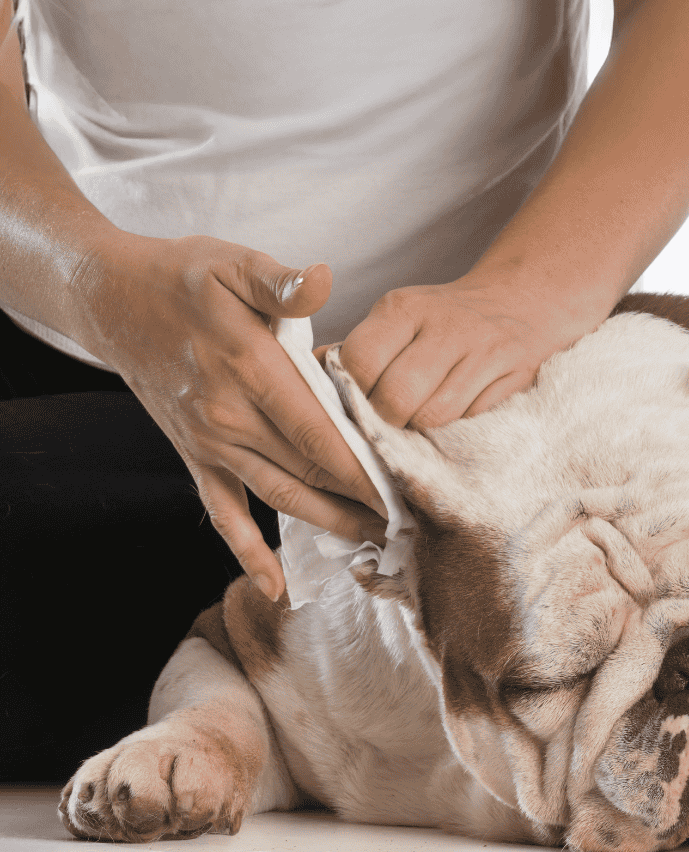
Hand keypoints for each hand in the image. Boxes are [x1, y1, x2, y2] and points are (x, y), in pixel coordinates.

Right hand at [74, 231, 388, 600]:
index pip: (320, 433)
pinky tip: (276, 587)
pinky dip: (248, 553)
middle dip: (363, 502)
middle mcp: (229, 417)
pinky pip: (222, 513)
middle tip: (413, 523)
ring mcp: (210, 443)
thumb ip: (281, 283)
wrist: (112, 299)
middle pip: (309, 473)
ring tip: (377, 543)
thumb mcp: (235, 264)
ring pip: (279, 497)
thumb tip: (321, 280)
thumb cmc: (184, 277)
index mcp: (249, 370)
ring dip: (329, 525)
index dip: (365, 468)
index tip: (408, 490)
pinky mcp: (195, 456)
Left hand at [337, 275, 602, 430]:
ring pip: (433, 417)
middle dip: (386, 421)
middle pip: (395, 398)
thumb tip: (302, 380)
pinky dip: (455, 429)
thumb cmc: (444, 321)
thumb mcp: (397, 319)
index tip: (357, 406)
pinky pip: (470, 421)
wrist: (522, 302)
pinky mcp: (514, 376)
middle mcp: (444, 325)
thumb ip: (354, 350)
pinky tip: (452, 419)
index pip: (360, 363)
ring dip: (420, 430)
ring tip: (418, 423)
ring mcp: (483, 351)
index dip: (352, 395)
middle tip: (388, 424)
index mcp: (404, 308)